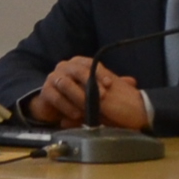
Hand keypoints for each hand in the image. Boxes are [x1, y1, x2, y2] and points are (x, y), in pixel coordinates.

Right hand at [28, 56, 148, 128]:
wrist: (54, 107)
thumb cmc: (77, 96)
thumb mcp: (96, 91)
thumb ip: (112, 86)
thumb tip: (133, 82)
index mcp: (78, 63)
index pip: (90, 63)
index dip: (100, 72)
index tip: (110, 84)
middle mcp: (65, 67)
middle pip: (78, 70)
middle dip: (91, 83)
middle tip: (102, 97)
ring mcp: (53, 78)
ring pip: (65, 84)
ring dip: (78, 96)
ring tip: (88, 109)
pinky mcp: (45, 92)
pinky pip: (55, 97)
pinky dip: (67, 106)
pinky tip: (76, 115)